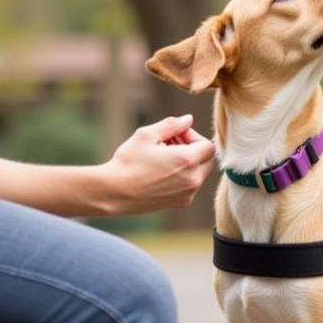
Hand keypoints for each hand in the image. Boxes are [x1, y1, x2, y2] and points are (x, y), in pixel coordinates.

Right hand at [101, 115, 215, 214]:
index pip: (208, 145)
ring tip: (162, 159)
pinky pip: (190, 185)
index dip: (193, 137)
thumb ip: (172, 125)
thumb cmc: (128, 162)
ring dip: (187, 163)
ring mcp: (188, 194)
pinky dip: (182, 177)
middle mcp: (193, 179)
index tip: (174, 136)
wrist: (113, 193)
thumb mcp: (147, 135)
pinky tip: (160, 173)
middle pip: (207, 159)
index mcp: (188, 160)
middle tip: (168, 145)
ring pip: (199, 173)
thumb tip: (188, 119)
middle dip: (192, 149)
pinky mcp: (181, 203)